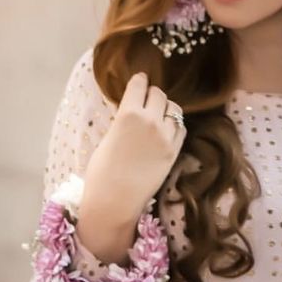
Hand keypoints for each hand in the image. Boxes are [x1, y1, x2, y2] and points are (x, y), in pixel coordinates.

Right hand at [83, 71, 186, 218]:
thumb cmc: (101, 172)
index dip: (138, 81)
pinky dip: (174, 126)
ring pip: (174, 109)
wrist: (115, 201)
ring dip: (165, 109)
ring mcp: (166, 137)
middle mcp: (151, 121)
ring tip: (157, 116)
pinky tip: (165, 131)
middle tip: (146, 101)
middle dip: (151, 95)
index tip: (139, 81)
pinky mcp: (174, 152)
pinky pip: (181, 129)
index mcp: (128, 114)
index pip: (139, 84)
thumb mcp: (108, 137)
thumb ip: (123, 120)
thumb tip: (131, 111)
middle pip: (159, 94)